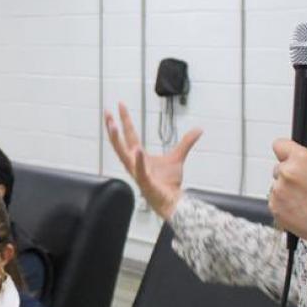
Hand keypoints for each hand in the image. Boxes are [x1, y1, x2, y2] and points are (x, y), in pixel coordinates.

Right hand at [104, 102, 201, 219]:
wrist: (172, 201)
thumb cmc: (168, 183)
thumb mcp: (178, 157)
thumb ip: (186, 142)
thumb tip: (198, 130)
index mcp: (139, 156)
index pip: (130, 135)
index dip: (125, 120)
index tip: (120, 105)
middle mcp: (134, 163)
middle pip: (120, 143)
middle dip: (112, 128)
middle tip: (107, 113)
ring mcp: (137, 173)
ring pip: (123, 155)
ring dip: (117, 140)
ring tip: (113, 126)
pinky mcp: (145, 183)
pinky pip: (139, 171)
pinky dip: (139, 161)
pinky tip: (138, 150)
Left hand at [268, 140, 306, 250]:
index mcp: (300, 159)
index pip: (279, 144)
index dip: (287, 150)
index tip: (291, 156)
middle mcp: (285, 173)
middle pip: (279, 167)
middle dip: (291, 172)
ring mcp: (278, 192)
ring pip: (277, 185)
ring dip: (287, 189)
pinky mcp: (274, 208)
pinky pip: (276, 200)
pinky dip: (285, 203)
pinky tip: (302, 207)